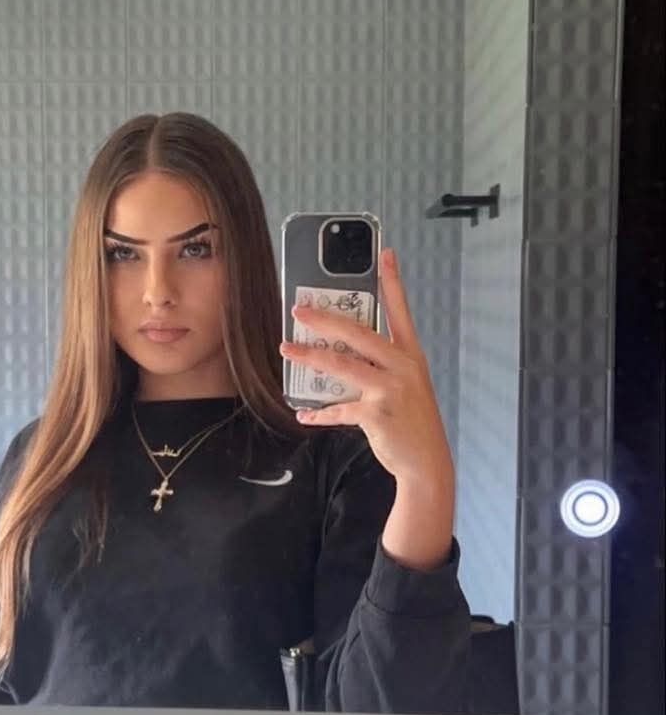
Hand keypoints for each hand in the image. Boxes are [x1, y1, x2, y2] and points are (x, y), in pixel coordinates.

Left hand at [279, 248, 453, 491]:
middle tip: (299, 309)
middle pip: (358, 333)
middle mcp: (402, 366)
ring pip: (342, 365)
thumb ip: (378, 367)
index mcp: (410, 355)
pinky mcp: (376, 414)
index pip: (400, 311)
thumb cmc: (412, 419)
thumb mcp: (405, 385)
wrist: (427, 461)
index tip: (384, 254)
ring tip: (287, 349)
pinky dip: (319, 413)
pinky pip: (338, 409)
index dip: (392, 282)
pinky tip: (304, 414)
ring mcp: (389, 389)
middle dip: (325, 319)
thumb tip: (339, 355)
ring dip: (310, 356)